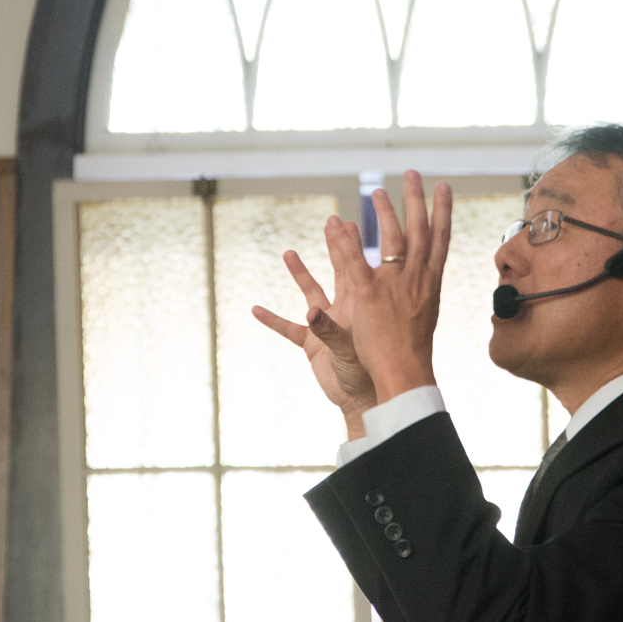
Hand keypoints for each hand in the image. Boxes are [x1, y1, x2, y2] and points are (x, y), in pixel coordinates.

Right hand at [253, 239, 376, 428]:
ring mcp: (327, 326)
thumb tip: (309, 314)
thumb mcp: (348, 350)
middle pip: (339, 271)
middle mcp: (344, 311)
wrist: (363, 402)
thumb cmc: (367, 375)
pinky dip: (273, 320)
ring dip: (301, 274)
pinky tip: (255, 309)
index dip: (349, 245)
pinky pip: (289, 329)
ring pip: (312, 293)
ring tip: (288, 252)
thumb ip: (328, 331)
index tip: (346, 221)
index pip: (355, 269)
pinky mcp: (312, 345)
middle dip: (335, 245)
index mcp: (361, 308)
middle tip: (331, 219)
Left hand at [328, 171, 451, 401]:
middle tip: (412, 173)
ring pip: (386, 244)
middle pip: (417, 233)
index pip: (439, 241)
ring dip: (380, 216)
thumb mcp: (424, 312)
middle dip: (414, 200)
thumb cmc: (414, 349)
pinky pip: (351, 268)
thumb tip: (428, 272)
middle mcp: (413, 281)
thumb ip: (422, 288)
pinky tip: (330, 230)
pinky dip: (338, 249)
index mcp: (428, 283)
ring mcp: (390, 289)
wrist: (405, 374)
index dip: (442, 212)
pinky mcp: (365, 300)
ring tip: (374, 193)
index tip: (445, 188)